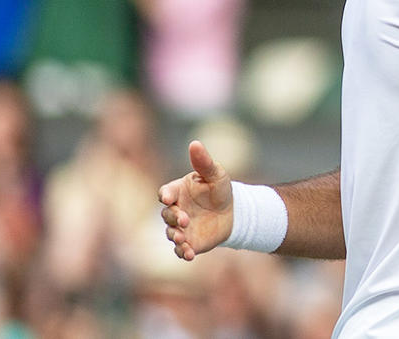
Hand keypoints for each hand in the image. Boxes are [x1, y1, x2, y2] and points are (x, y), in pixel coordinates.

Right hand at [158, 140, 233, 260]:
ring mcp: (181, 228)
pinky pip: (180, 249)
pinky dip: (182, 252)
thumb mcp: (216, 174)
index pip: (166, 192)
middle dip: (173, 218)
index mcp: (178, 191)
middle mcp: (175, 210)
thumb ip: (204, 162)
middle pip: (167, 215)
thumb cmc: (220, 190)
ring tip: (183, 239)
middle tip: (185, 220)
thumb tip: (194, 143)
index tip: (168, 197)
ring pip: (171, 233)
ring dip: (175, 236)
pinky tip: (188, 254)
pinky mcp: (189, 242)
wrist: (233, 212)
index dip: (166, 195)